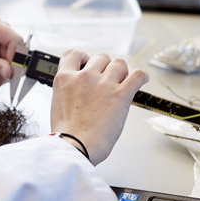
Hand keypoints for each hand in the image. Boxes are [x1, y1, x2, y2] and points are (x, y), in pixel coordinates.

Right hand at [50, 50, 148, 164]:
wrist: (75, 146)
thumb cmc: (67, 134)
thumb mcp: (57, 105)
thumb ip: (68, 92)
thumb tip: (78, 93)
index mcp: (65, 79)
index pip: (73, 54)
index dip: (83, 57)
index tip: (87, 62)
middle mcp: (84, 77)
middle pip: (100, 57)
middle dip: (105, 67)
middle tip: (107, 79)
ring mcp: (103, 84)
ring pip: (119, 63)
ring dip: (122, 71)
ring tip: (123, 81)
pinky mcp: (121, 94)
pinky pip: (137, 75)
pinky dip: (142, 76)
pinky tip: (142, 80)